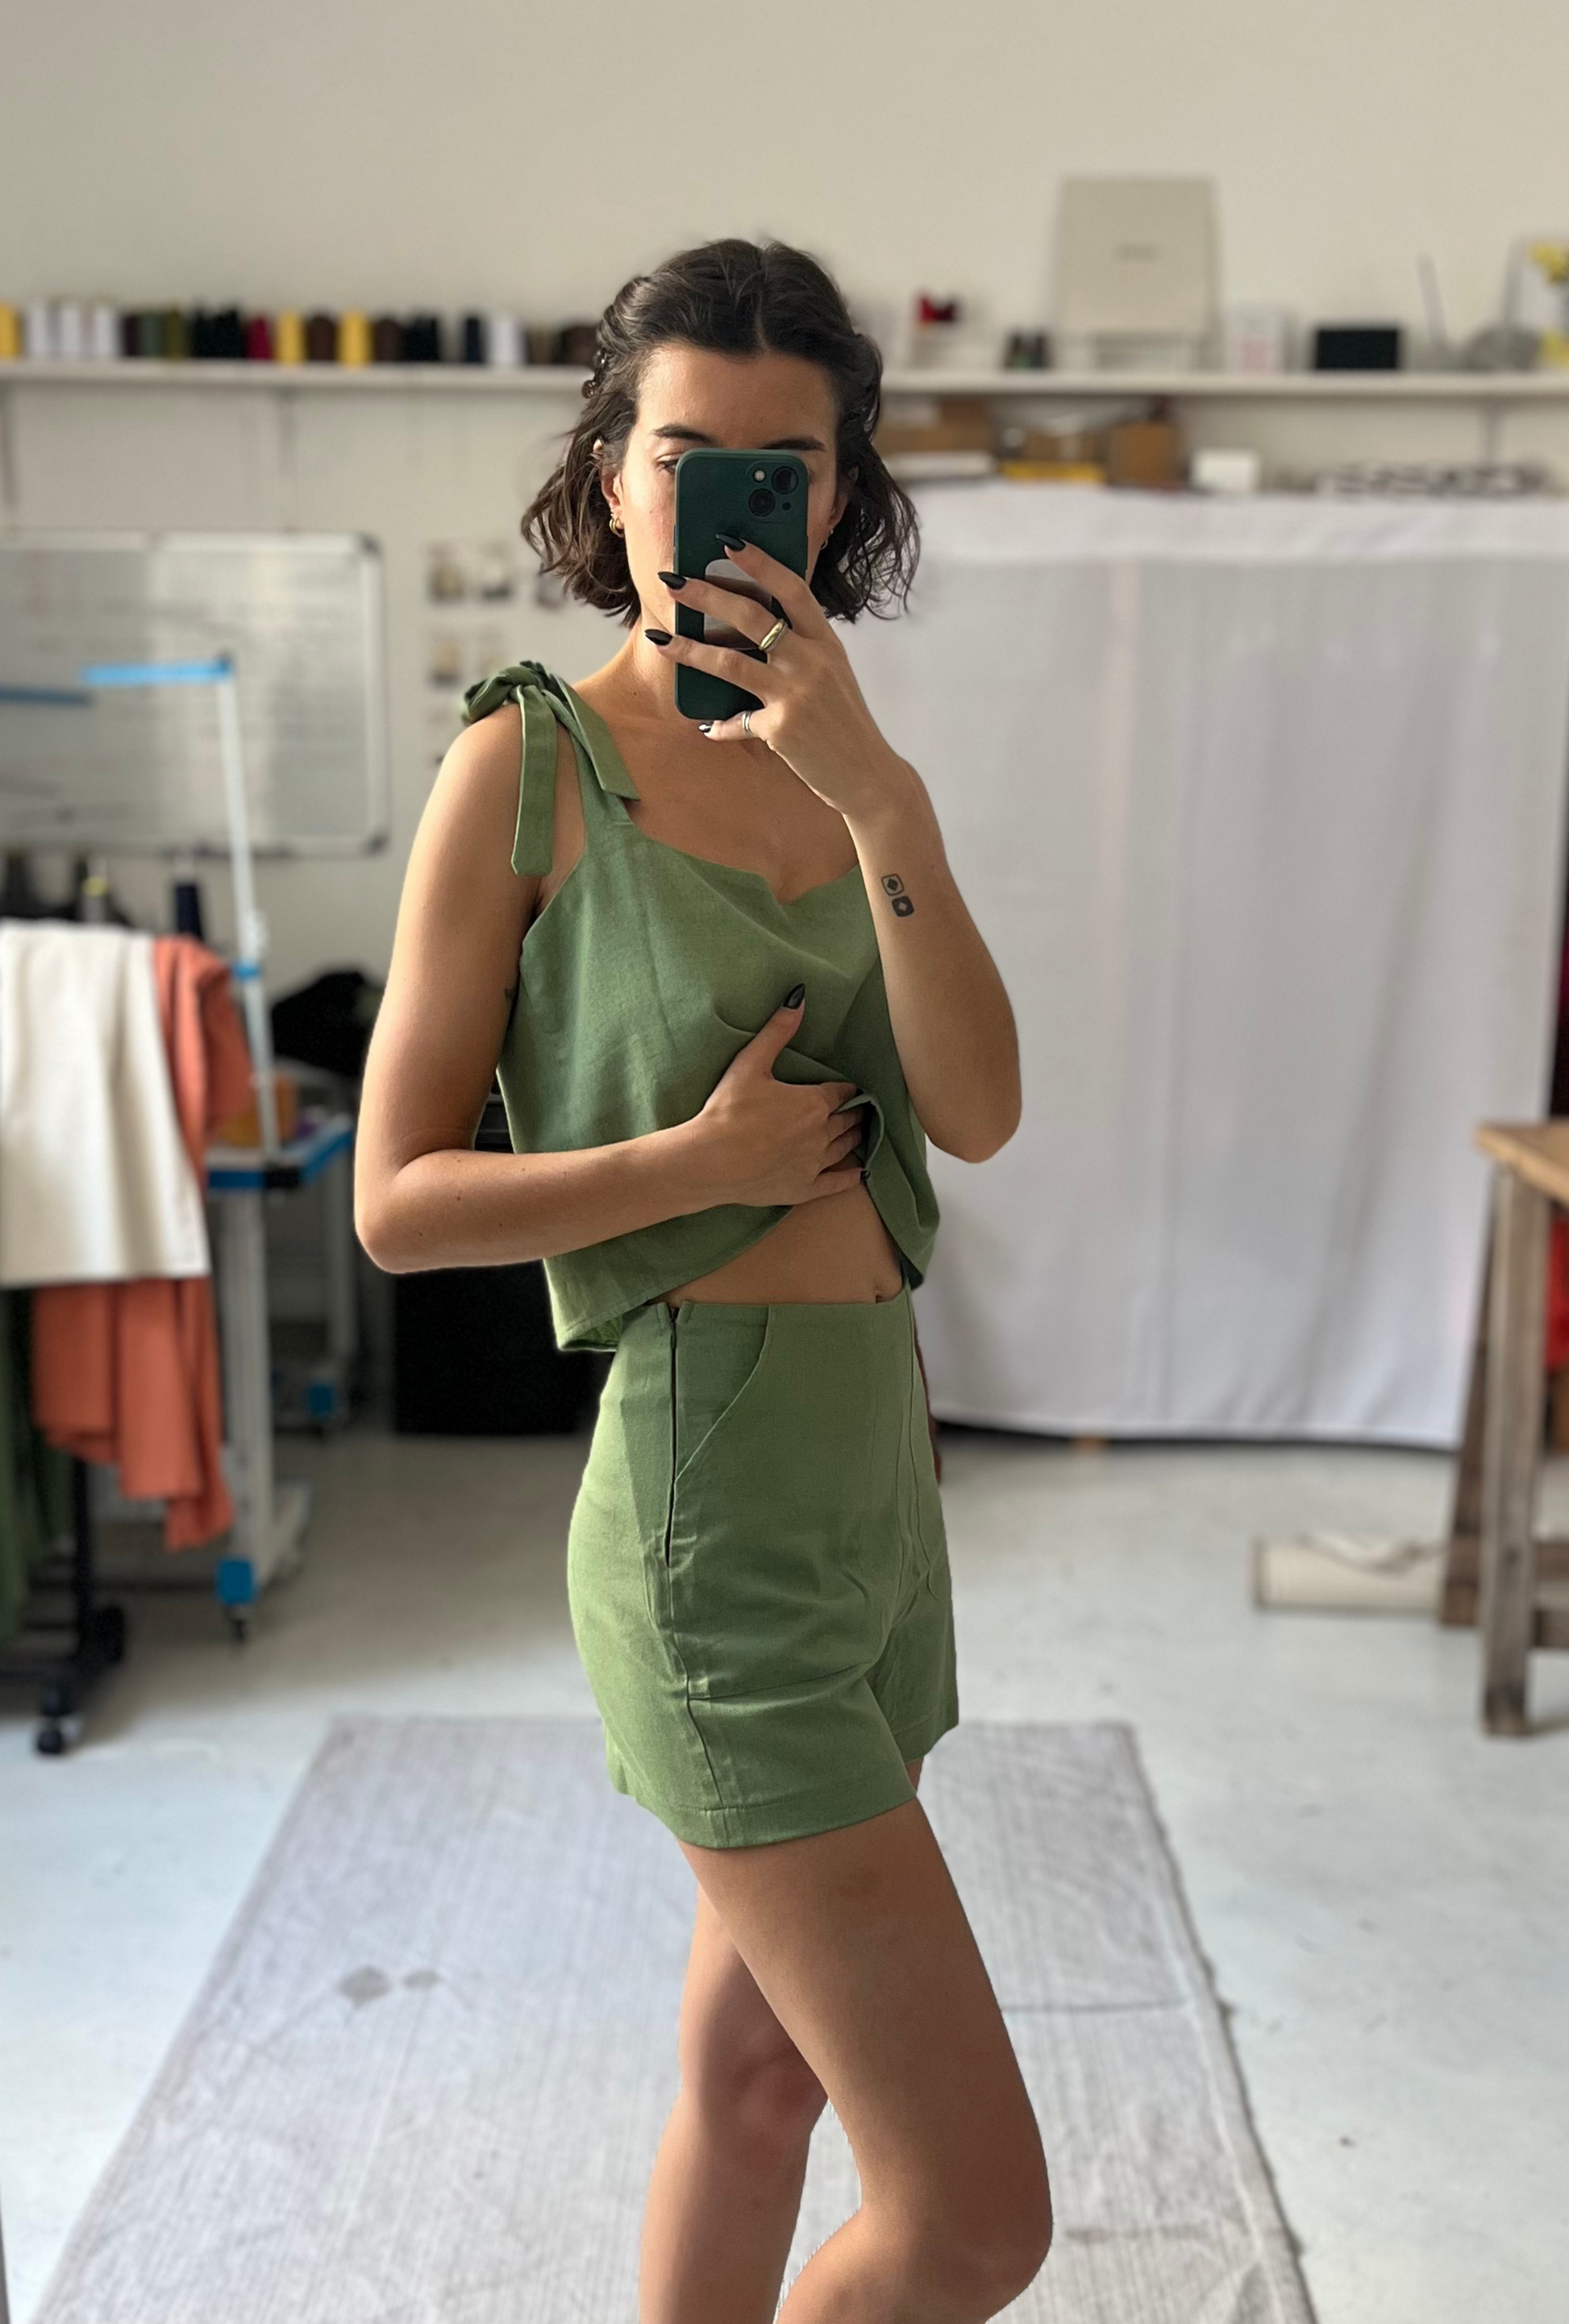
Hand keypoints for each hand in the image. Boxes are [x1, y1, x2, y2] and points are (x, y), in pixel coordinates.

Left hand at [648, 541, 907, 821]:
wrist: (868, 775)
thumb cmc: (844, 723)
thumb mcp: (832, 675)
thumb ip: (802, 649)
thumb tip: (753, 628)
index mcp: (826, 642)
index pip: (793, 589)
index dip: (761, 563)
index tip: (729, 543)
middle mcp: (812, 662)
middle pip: (753, 616)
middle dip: (707, 595)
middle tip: (673, 584)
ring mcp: (796, 694)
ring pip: (731, 662)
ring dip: (690, 649)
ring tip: (660, 639)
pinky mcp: (781, 728)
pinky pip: (737, 720)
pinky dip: (720, 724)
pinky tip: (708, 726)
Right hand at [681, 991, 868, 1208]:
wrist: (711, 1161)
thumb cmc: (728, 1111)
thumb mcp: (750, 1063)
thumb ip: (777, 1031)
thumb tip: (799, 997)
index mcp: (814, 1103)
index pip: (841, 1092)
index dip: (846, 1089)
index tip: (849, 1089)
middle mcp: (821, 1133)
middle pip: (848, 1120)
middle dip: (854, 1113)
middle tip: (859, 1110)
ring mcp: (814, 1163)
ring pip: (846, 1147)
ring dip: (854, 1138)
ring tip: (859, 1132)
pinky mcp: (804, 1188)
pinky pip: (837, 1183)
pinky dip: (851, 1176)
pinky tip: (859, 1173)